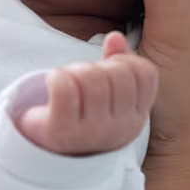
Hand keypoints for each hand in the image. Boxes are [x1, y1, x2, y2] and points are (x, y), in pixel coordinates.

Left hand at [14, 32, 159, 155]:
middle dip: (95, 66)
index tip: (106, 69)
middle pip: (117, 73)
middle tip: (81, 78)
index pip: (144, 73)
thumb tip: (115, 37)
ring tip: (66, 83)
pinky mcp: (63, 132)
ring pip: (92, 78)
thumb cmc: (80, 116)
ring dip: (74, 71)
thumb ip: (116, 64)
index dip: (124, 60)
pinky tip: (52, 84)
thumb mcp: (106, 93)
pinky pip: (64, 87)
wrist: (45, 152)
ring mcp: (93, 133)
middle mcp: (121, 130)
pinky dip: (56, 77)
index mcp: (136, 118)